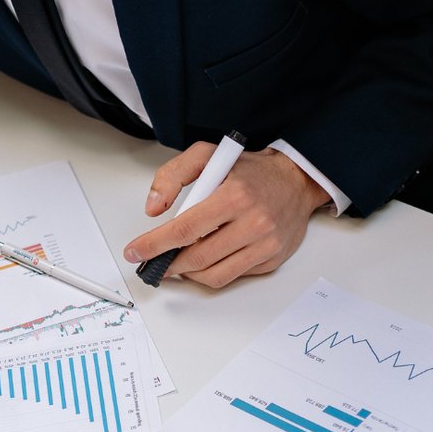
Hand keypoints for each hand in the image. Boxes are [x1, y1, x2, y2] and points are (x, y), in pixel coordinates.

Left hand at [122, 143, 331, 288]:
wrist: (296, 181)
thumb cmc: (252, 171)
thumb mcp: (208, 155)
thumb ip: (173, 175)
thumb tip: (154, 208)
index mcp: (235, 196)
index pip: (185, 229)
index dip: (155, 245)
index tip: (136, 251)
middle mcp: (253, 223)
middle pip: (197, 257)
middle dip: (169, 264)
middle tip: (154, 262)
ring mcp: (265, 245)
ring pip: (214, 274)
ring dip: (188, 274)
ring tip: (177, 263)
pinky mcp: (271, 259)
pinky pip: (233, 276)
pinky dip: (212, 273)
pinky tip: (205, 260)